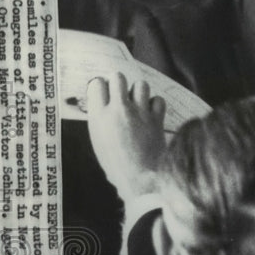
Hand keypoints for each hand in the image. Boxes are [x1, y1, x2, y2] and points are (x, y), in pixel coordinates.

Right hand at [86, 72, 166, 200]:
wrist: (140, 178)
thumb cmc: (115, 166)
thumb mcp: (98, 142)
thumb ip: (101, 120)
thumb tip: (105, 107)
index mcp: (98, 116)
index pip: (97, 84)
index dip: (101, 86)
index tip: (104, 92)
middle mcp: (118, 109)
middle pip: (118, 76)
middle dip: (119, 82)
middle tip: (121, 93)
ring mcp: (139, 112)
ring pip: (141, 84)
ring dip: (139, 91)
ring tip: (138, 103)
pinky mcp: (157, 118)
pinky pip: (158, 99)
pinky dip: (155, 104)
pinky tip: (151, 113)